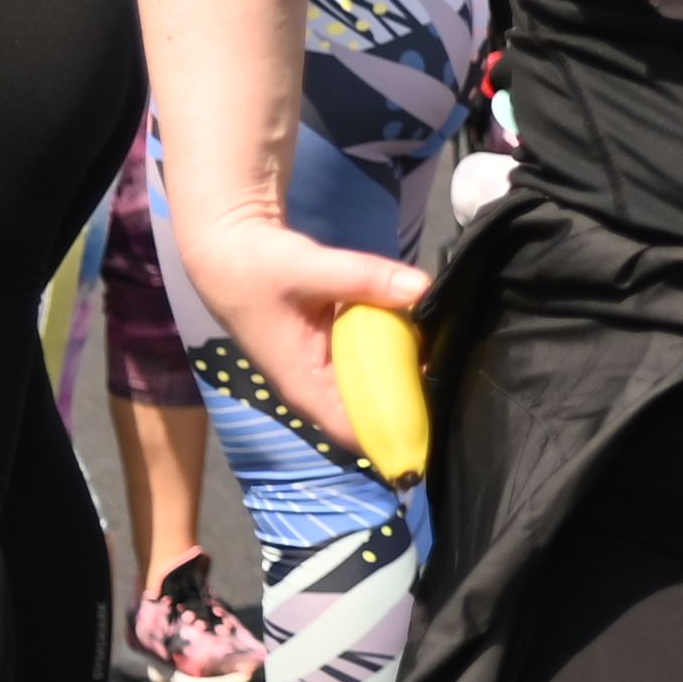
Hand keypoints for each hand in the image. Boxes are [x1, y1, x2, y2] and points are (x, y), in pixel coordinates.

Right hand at [171, 184, 432, 446]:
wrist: (228, 247)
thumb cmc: (254, 267)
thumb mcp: (308, 268)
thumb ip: (364, 277)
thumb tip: (421, 287)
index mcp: (305, 385)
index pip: (355, 431)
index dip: (394, 434)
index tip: (439, 424)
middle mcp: (317, 383)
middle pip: (374, 408)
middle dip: (412, 399)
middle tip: (455, 378)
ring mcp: (327, 364)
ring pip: (376, 380)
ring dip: (407, 370)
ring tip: (449, 357)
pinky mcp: (334, 343)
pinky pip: (372, 354)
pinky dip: (394, 344)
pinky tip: (424, 330)